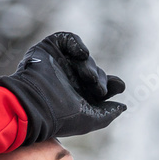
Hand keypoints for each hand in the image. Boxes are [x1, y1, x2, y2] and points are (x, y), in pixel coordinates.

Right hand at [0, 32, 126, 143]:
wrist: (34, 105)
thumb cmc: (61, 117)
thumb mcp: (90, 120)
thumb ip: (107, 114)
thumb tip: (124, 106)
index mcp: (78, 95)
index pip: (100, 85)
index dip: (112, 84)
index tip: (119, 86)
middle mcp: (69, 78)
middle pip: (95, 71)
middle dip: (99, 78)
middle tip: (98, 88)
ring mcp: (59, 63)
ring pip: (84, 57)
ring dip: (89, 66)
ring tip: (88, 77)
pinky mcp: (49, 49)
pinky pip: (68, 39)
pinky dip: (77, 44)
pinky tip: (82, 55)